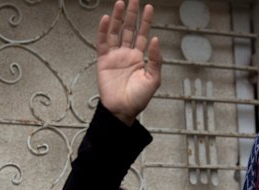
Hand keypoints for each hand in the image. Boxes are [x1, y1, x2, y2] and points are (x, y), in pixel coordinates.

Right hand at [96, 0, 161, 125]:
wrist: (122, 110)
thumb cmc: (138, 99)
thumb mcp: (153, 79)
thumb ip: (155, 60)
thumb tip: (156, 40)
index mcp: (139, 58)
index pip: (143, 35)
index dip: (146, 21)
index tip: (149, 8)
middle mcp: (126, 54)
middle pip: (129, 29)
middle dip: (132, 14)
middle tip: (134, 0)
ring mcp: (114, 56)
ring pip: (115, 32)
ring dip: (117, 18)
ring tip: (120, 3)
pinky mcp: (103, 61)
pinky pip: (102, 43)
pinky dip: (103, 31)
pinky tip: (106, 19)